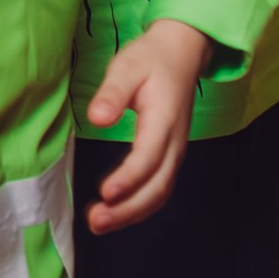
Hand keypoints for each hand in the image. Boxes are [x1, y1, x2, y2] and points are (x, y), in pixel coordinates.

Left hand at [83, 18, 210, 230]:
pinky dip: (138, 206)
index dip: (128, 179)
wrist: (182, 54)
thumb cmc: (151, 59)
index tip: (105, 194)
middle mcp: (175, 142)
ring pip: (159, 193)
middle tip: (96, 222)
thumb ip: (112, 93)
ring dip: (132, 213)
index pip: (149, 157)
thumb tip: (97, 119)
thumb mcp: (127, 66)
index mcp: (164, 120)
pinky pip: (158, 189)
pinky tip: (115, 213)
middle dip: (128, 209)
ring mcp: (175, 152)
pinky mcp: (169, 156)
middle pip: (158, 186)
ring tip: (100, 224)